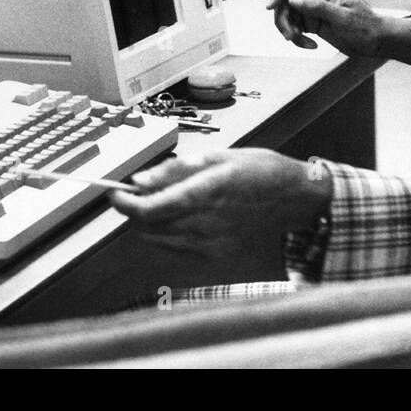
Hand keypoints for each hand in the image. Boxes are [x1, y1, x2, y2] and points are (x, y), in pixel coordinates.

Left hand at [110, 149, 332, 261]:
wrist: (295, 199)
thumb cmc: (261, 170)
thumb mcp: (220, 155)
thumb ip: (177, 169)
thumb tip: (140, 180)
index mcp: (207, 192)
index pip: (149, 209)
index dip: (124, 204)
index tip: (115, 193)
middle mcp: (207, 222)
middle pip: (148, 227)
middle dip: (135, 211)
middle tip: (138, 193)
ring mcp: (212, 243)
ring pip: (159, 240)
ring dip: (150, 224)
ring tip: (162, 203)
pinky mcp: (217, 255)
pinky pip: (178, 248)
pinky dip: (170, 234)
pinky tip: (183, 218)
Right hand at [265, 0, 383, 54]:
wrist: (377, 42)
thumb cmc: (365, 27)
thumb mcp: (342, 18)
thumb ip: (318, 7)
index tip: (269, 7)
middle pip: (287, 1)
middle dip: (284, 19)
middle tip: (290, 37)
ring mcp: (314, 10)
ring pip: (289, 16)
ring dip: (290, 31)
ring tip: (303, 43)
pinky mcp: (314, 24)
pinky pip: (297, 29)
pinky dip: (298, 39)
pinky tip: (311, 46)